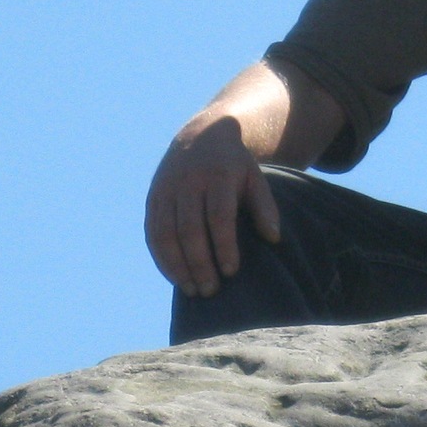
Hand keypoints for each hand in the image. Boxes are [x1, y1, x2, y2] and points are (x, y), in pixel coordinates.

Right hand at [144, 111, 276, 296]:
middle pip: (189, 229)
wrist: (201, 136)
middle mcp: (187, 181)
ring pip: (165, 233)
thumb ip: (265, 206)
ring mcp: (166, 189)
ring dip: (176, 265)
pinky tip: (175, 277)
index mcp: (217, 175)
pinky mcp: (152, 198)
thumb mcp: (255, 177)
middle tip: (211, 290)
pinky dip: (161, 258)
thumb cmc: (235, 167)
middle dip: (199, 263)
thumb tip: (274, 238)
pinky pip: (152, 232)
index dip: (223, 246)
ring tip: (192, 290)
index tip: (231, 272)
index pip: (218, 216)